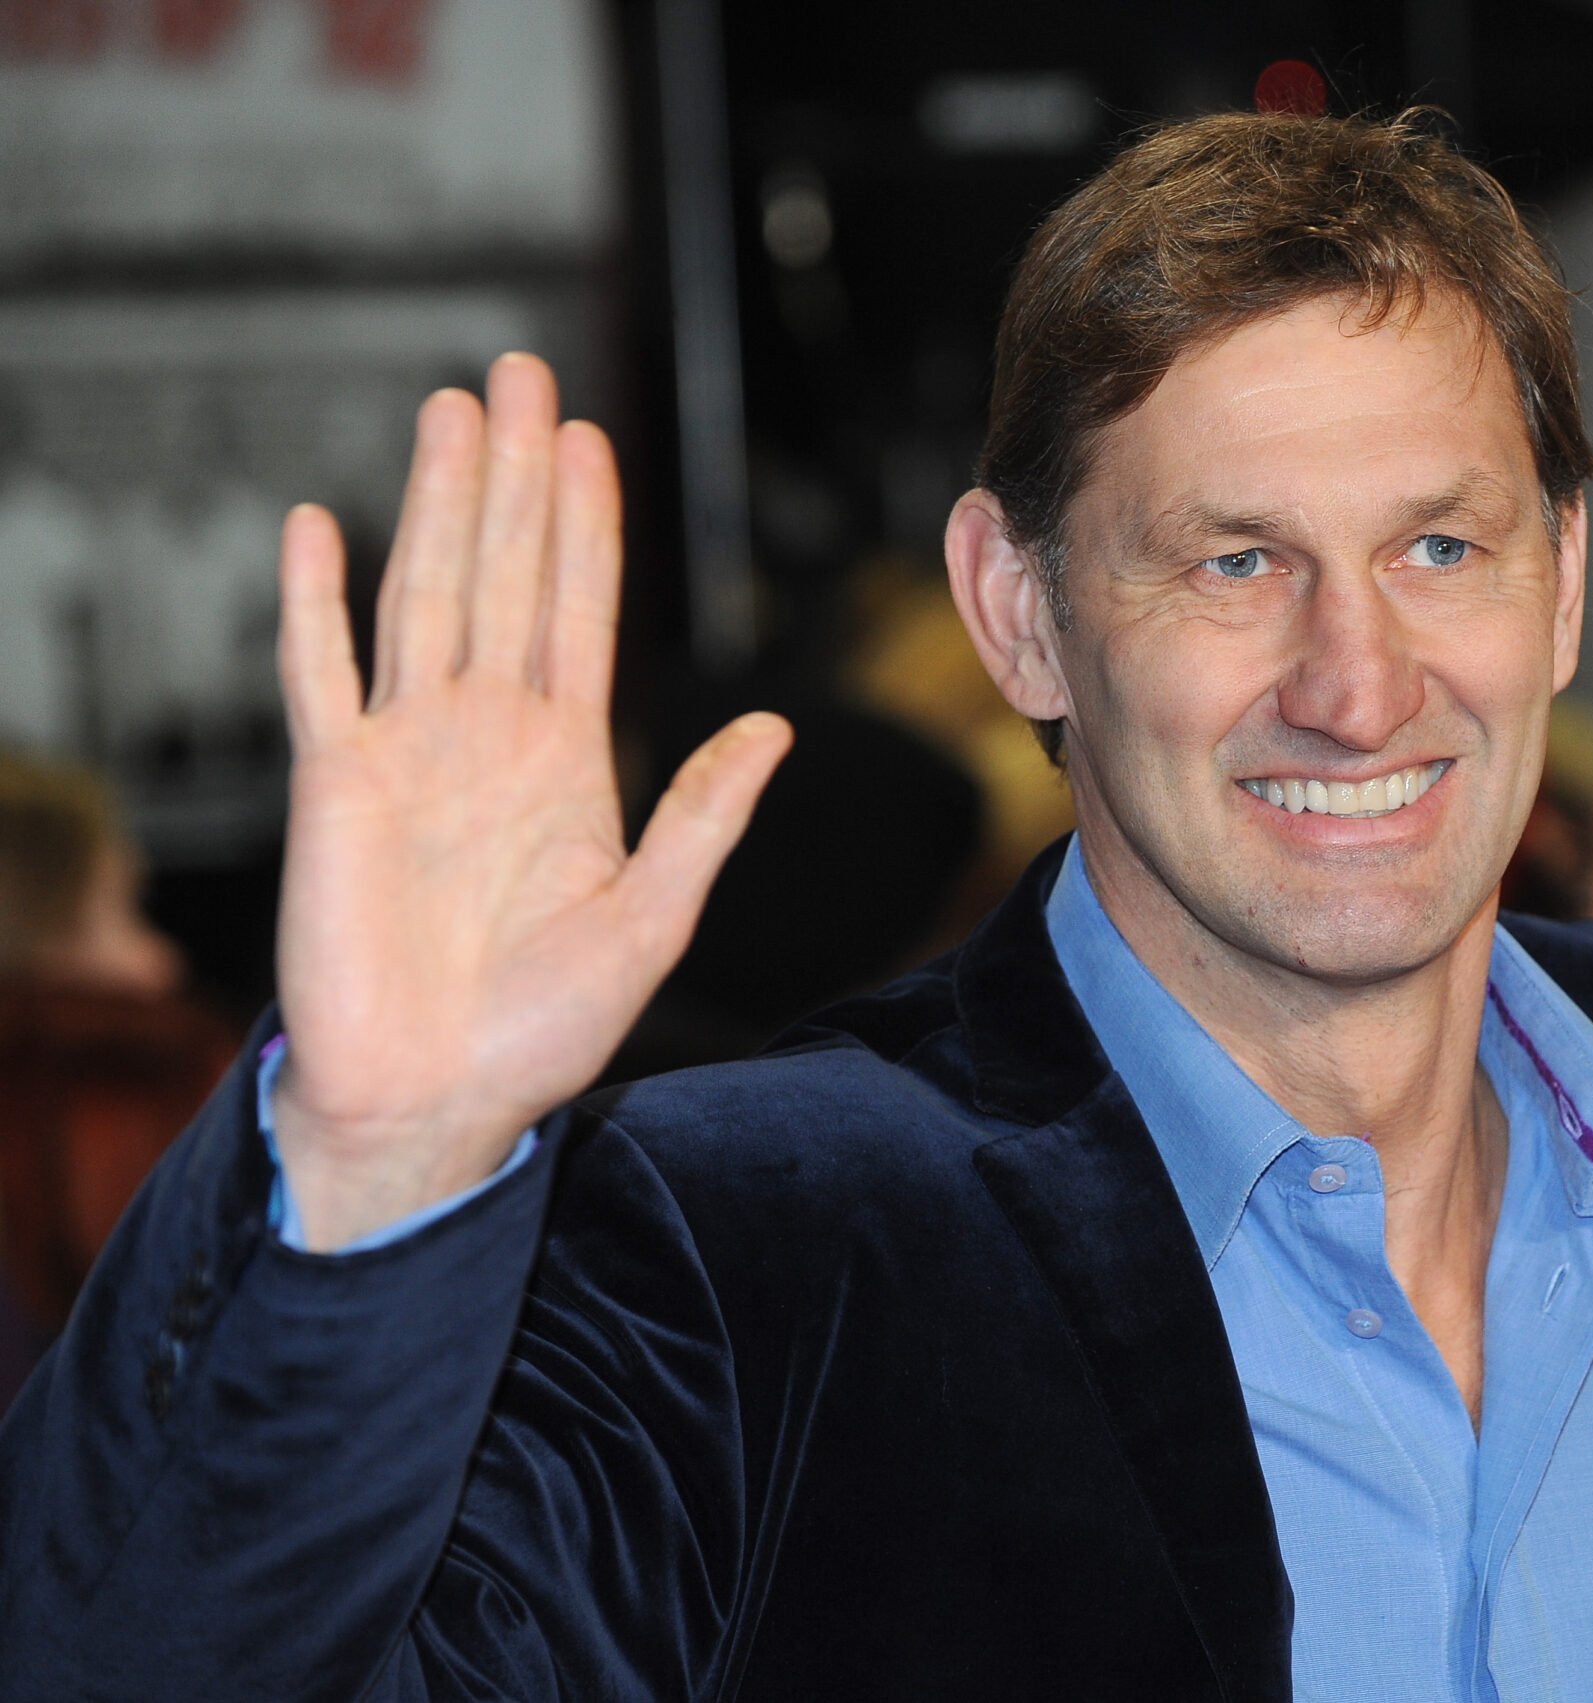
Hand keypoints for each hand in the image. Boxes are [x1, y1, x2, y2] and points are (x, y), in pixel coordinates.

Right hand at [269, 354, 791, 1249]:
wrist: (437, 1101)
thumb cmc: (542, 1029)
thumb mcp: (656, 916)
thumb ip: (706, 814)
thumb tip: (775, 724)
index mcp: (567, 759)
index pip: (581, 612)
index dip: (588, 524)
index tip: (592, 439)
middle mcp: (486, 735)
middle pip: (505, 573)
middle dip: (517, 474)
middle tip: (525, 372)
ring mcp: (407, 750)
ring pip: (425, 592)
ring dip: (439, 501)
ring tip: (453, 410)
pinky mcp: (334, 784)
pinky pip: (317, 672)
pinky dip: (313, 599)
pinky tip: (316, 523)